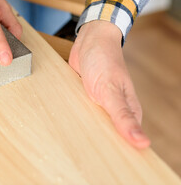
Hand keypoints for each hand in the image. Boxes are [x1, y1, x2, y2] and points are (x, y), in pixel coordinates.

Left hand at [69, 20, 149, 148]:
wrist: (90, 39)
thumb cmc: (104, 60)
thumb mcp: (111, 90)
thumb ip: (123, 116)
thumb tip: (142, 142)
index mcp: (128, 111)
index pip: (127, 140)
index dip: (120, 153)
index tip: (110, 169)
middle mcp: (114, 109)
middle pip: (107, 135)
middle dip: (97, 143)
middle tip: (84, 156)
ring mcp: (98, 104)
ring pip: (91, 124)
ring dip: (83, 130)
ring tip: (72, 144)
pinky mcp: (84, 98)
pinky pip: (79, 112)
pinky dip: (74, 117)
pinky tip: (65, 125)